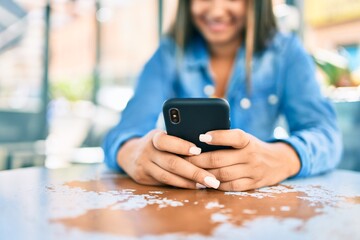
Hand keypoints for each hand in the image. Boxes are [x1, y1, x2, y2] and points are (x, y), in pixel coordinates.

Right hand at [117, 130, 220, 188]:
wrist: (130, 153)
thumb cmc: (158, 143)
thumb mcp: (165, 135)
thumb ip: (179, 138)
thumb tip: (206, 144)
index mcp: (154, 137)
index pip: (166, 141)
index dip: (181, 146)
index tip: (198, 150)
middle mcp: (147, 151)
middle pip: (172, 163)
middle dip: (194, 172)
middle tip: (212, 179)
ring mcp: (144, 166)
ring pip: (168, 177)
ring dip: (189, 182)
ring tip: (207, 184)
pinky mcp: (143, 179)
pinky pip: (165, 183)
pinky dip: (181, 185)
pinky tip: (195, 186)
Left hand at [186, 129, 300, 190]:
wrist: (279, 161)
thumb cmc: (252, 147)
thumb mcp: (244, 138)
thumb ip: (227, 138)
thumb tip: (199, 140)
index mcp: (247, 140)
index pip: (233, 136)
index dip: (217, 136)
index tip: (201, 136)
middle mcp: (251, 155)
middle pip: (220, 159)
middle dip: (198, 160)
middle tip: (184, 159)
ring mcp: (252, 171)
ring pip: (223, 174)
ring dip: (204, 174)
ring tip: (190, 172)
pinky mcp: (253, 184)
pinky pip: (230, 186)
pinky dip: (216, 185)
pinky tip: (205, 182)